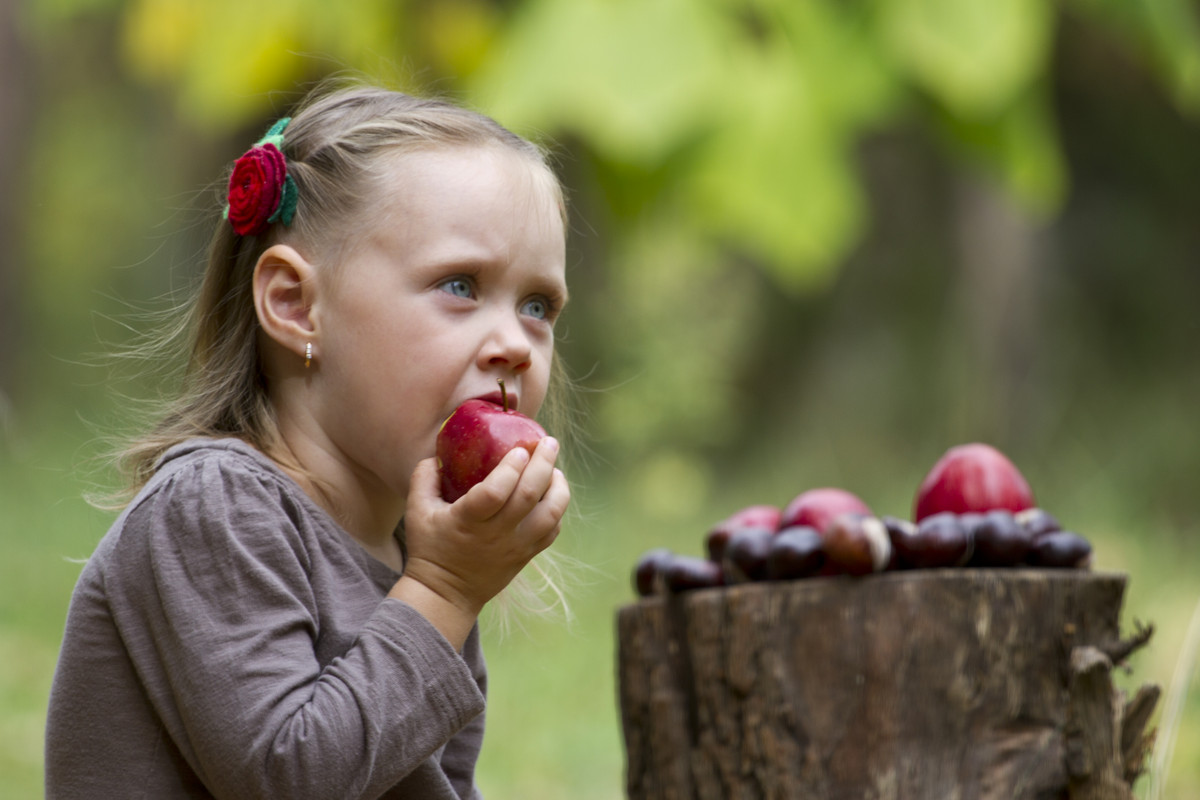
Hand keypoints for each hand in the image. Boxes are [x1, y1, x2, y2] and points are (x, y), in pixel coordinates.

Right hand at [391, 438, 568, 644]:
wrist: (446, 594)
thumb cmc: (429, 547)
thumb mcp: (416, 510)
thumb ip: (424, 476)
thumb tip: (438, 452)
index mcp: (468, 521)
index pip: (496, 492)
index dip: (511, 468)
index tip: (518, 449)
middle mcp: (497, 534)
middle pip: (529, 496)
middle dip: (544, 464)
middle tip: (549, 442)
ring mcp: (516, 547)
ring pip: (550, 515)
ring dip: (558, 487)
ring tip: (556, 469)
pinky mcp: (527, 556)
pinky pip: (552, 531)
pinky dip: (557, 509)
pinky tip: (552, 494)